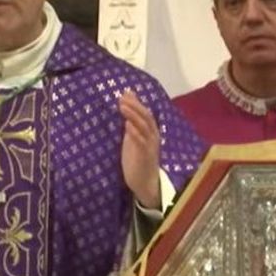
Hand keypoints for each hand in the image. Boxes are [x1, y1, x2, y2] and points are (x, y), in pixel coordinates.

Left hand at [119, 91, 160, 209]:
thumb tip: (126, 105)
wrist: (144, 182)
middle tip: (122, 97)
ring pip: (144, 127)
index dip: (136, 103)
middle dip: (135, 106)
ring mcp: (150, 146)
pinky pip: (141, 142)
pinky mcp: (145, 156)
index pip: (145, 113)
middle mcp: (153, 136)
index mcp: (150, 132)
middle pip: (146, 117)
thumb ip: (131, 122)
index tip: (125, 93)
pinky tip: (127, 125)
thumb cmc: (137, 158)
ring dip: (133, 115)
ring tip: (122, 106)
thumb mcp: (133, 138)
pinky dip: (135, 132)